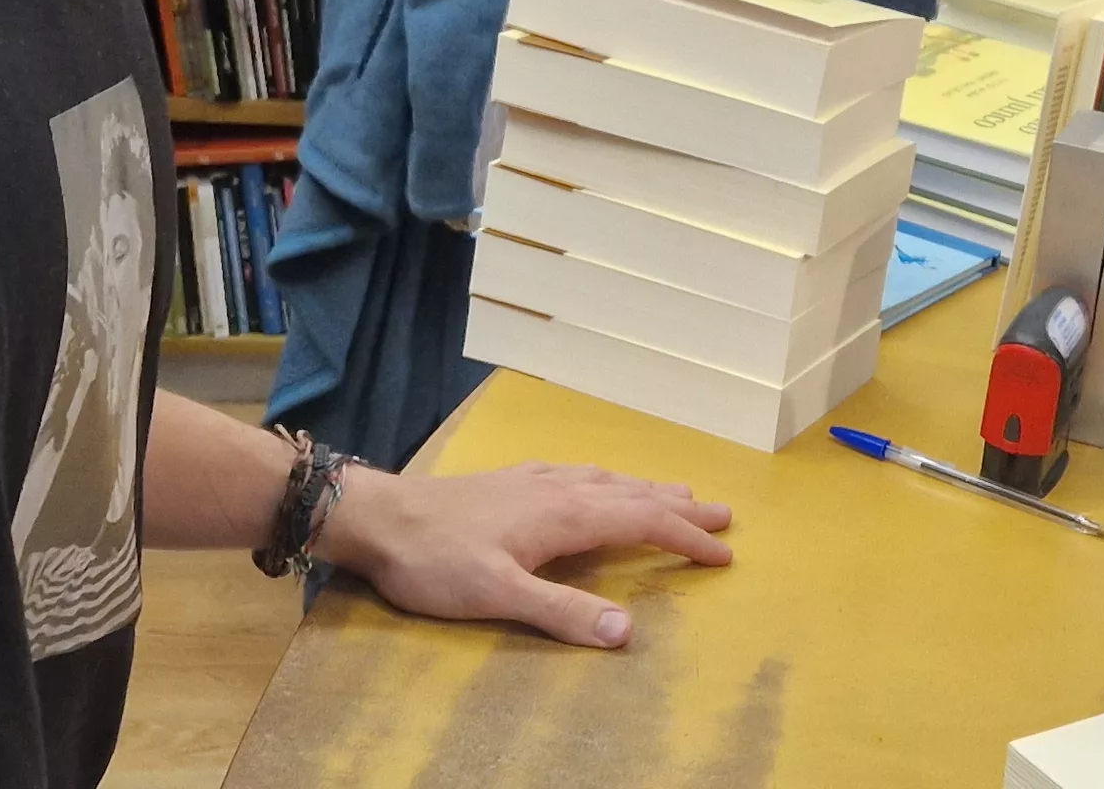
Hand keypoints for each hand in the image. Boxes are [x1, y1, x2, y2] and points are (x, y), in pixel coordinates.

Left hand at [313, 461, 734, 647]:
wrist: (378, 517)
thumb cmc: (436, 561)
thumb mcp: (498, 595)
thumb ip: (564, 611)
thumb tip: (628, 630)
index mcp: (566, 516)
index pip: (643, 524)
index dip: (686, 539)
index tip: (724, 553)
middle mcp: (560, 489)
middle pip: (635, 495)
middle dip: (682, 508)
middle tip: (725, 514)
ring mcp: (535, 481)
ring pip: (608, 480)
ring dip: (649, 489)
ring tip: (679, 493)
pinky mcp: (512, 481)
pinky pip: (579, 473)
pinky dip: (608, 480)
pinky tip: (598, 480)